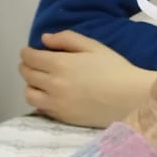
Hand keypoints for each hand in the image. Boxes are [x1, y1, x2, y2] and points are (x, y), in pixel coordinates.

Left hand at [19, 31, 155, 127]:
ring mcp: (56, 103)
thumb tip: (44, 39)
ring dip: (30, 85)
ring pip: (29, 94)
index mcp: (59, 64)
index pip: (30, 58)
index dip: (26, 53)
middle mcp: (52, 84)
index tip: (29, 52)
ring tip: (40, 82)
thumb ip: (66, 39)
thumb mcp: (93, 46)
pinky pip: (41, 109)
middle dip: (26, 66)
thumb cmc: (114, 68)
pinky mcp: (62, 118)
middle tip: (34, 64)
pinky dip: (41, 101)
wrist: (130, 98)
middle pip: (26, 75)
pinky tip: (50, 96)